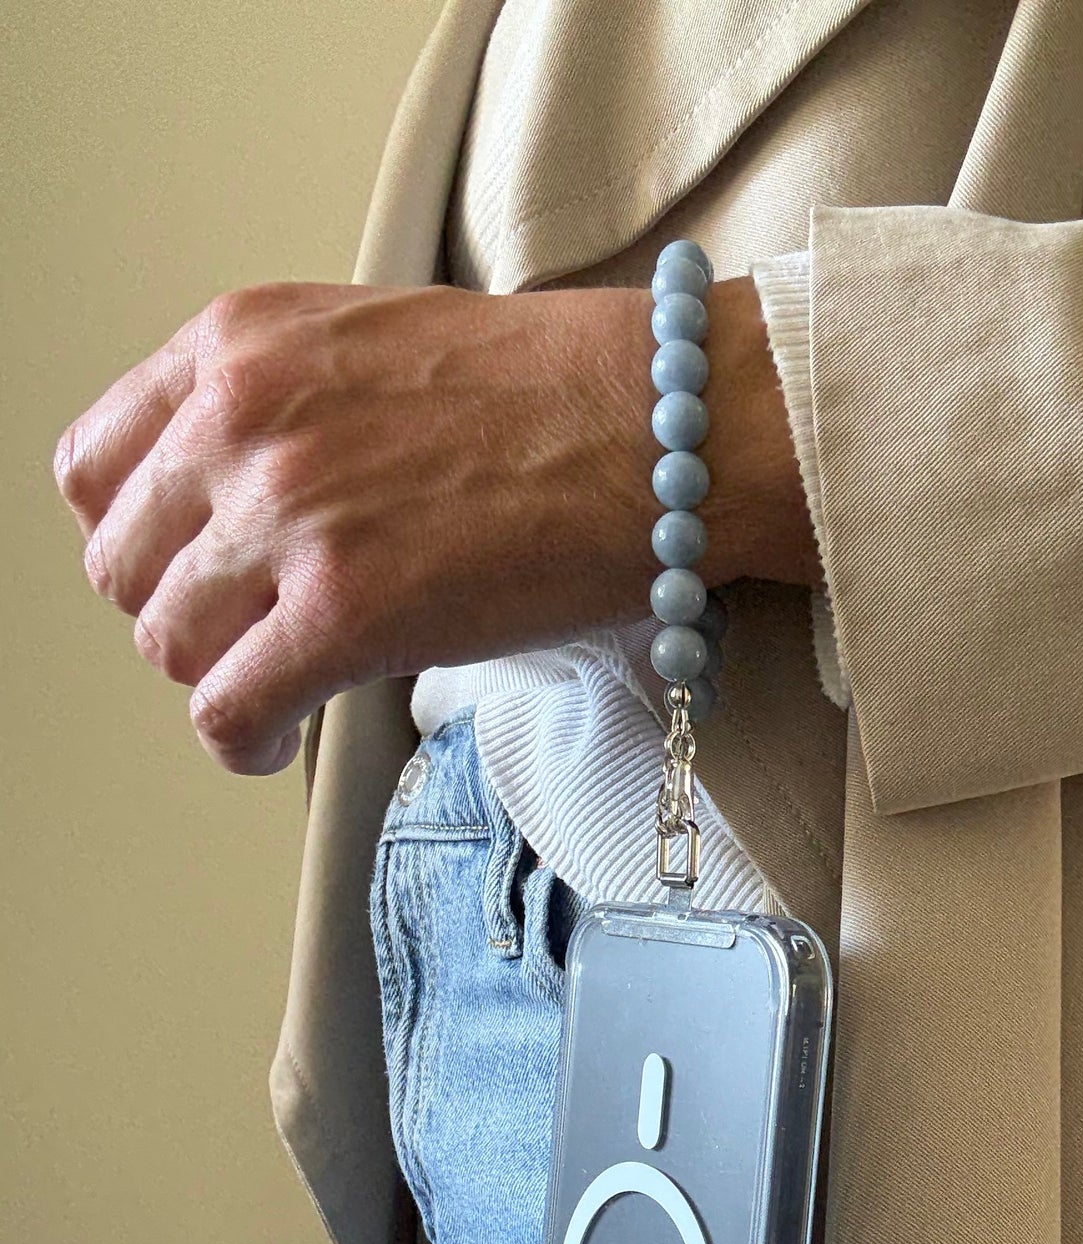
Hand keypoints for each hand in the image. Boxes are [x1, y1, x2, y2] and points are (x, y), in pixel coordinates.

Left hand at [54, 274, 812, 774]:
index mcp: (243, 343)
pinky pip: (230, 710)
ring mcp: (290, 515)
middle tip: (243, 634)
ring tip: (268, 691)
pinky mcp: (346, 612)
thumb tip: (252, 507)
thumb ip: (290, 407)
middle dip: (181, 612)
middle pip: (127, 565)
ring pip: (170, 644)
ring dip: (217, 678)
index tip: (181, 569)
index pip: (98, 463)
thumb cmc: (562, 385)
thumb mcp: (381, 346)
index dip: (137, 537)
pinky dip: (241, 741)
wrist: (665, 424)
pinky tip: (275, 741)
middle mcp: (243, 420)